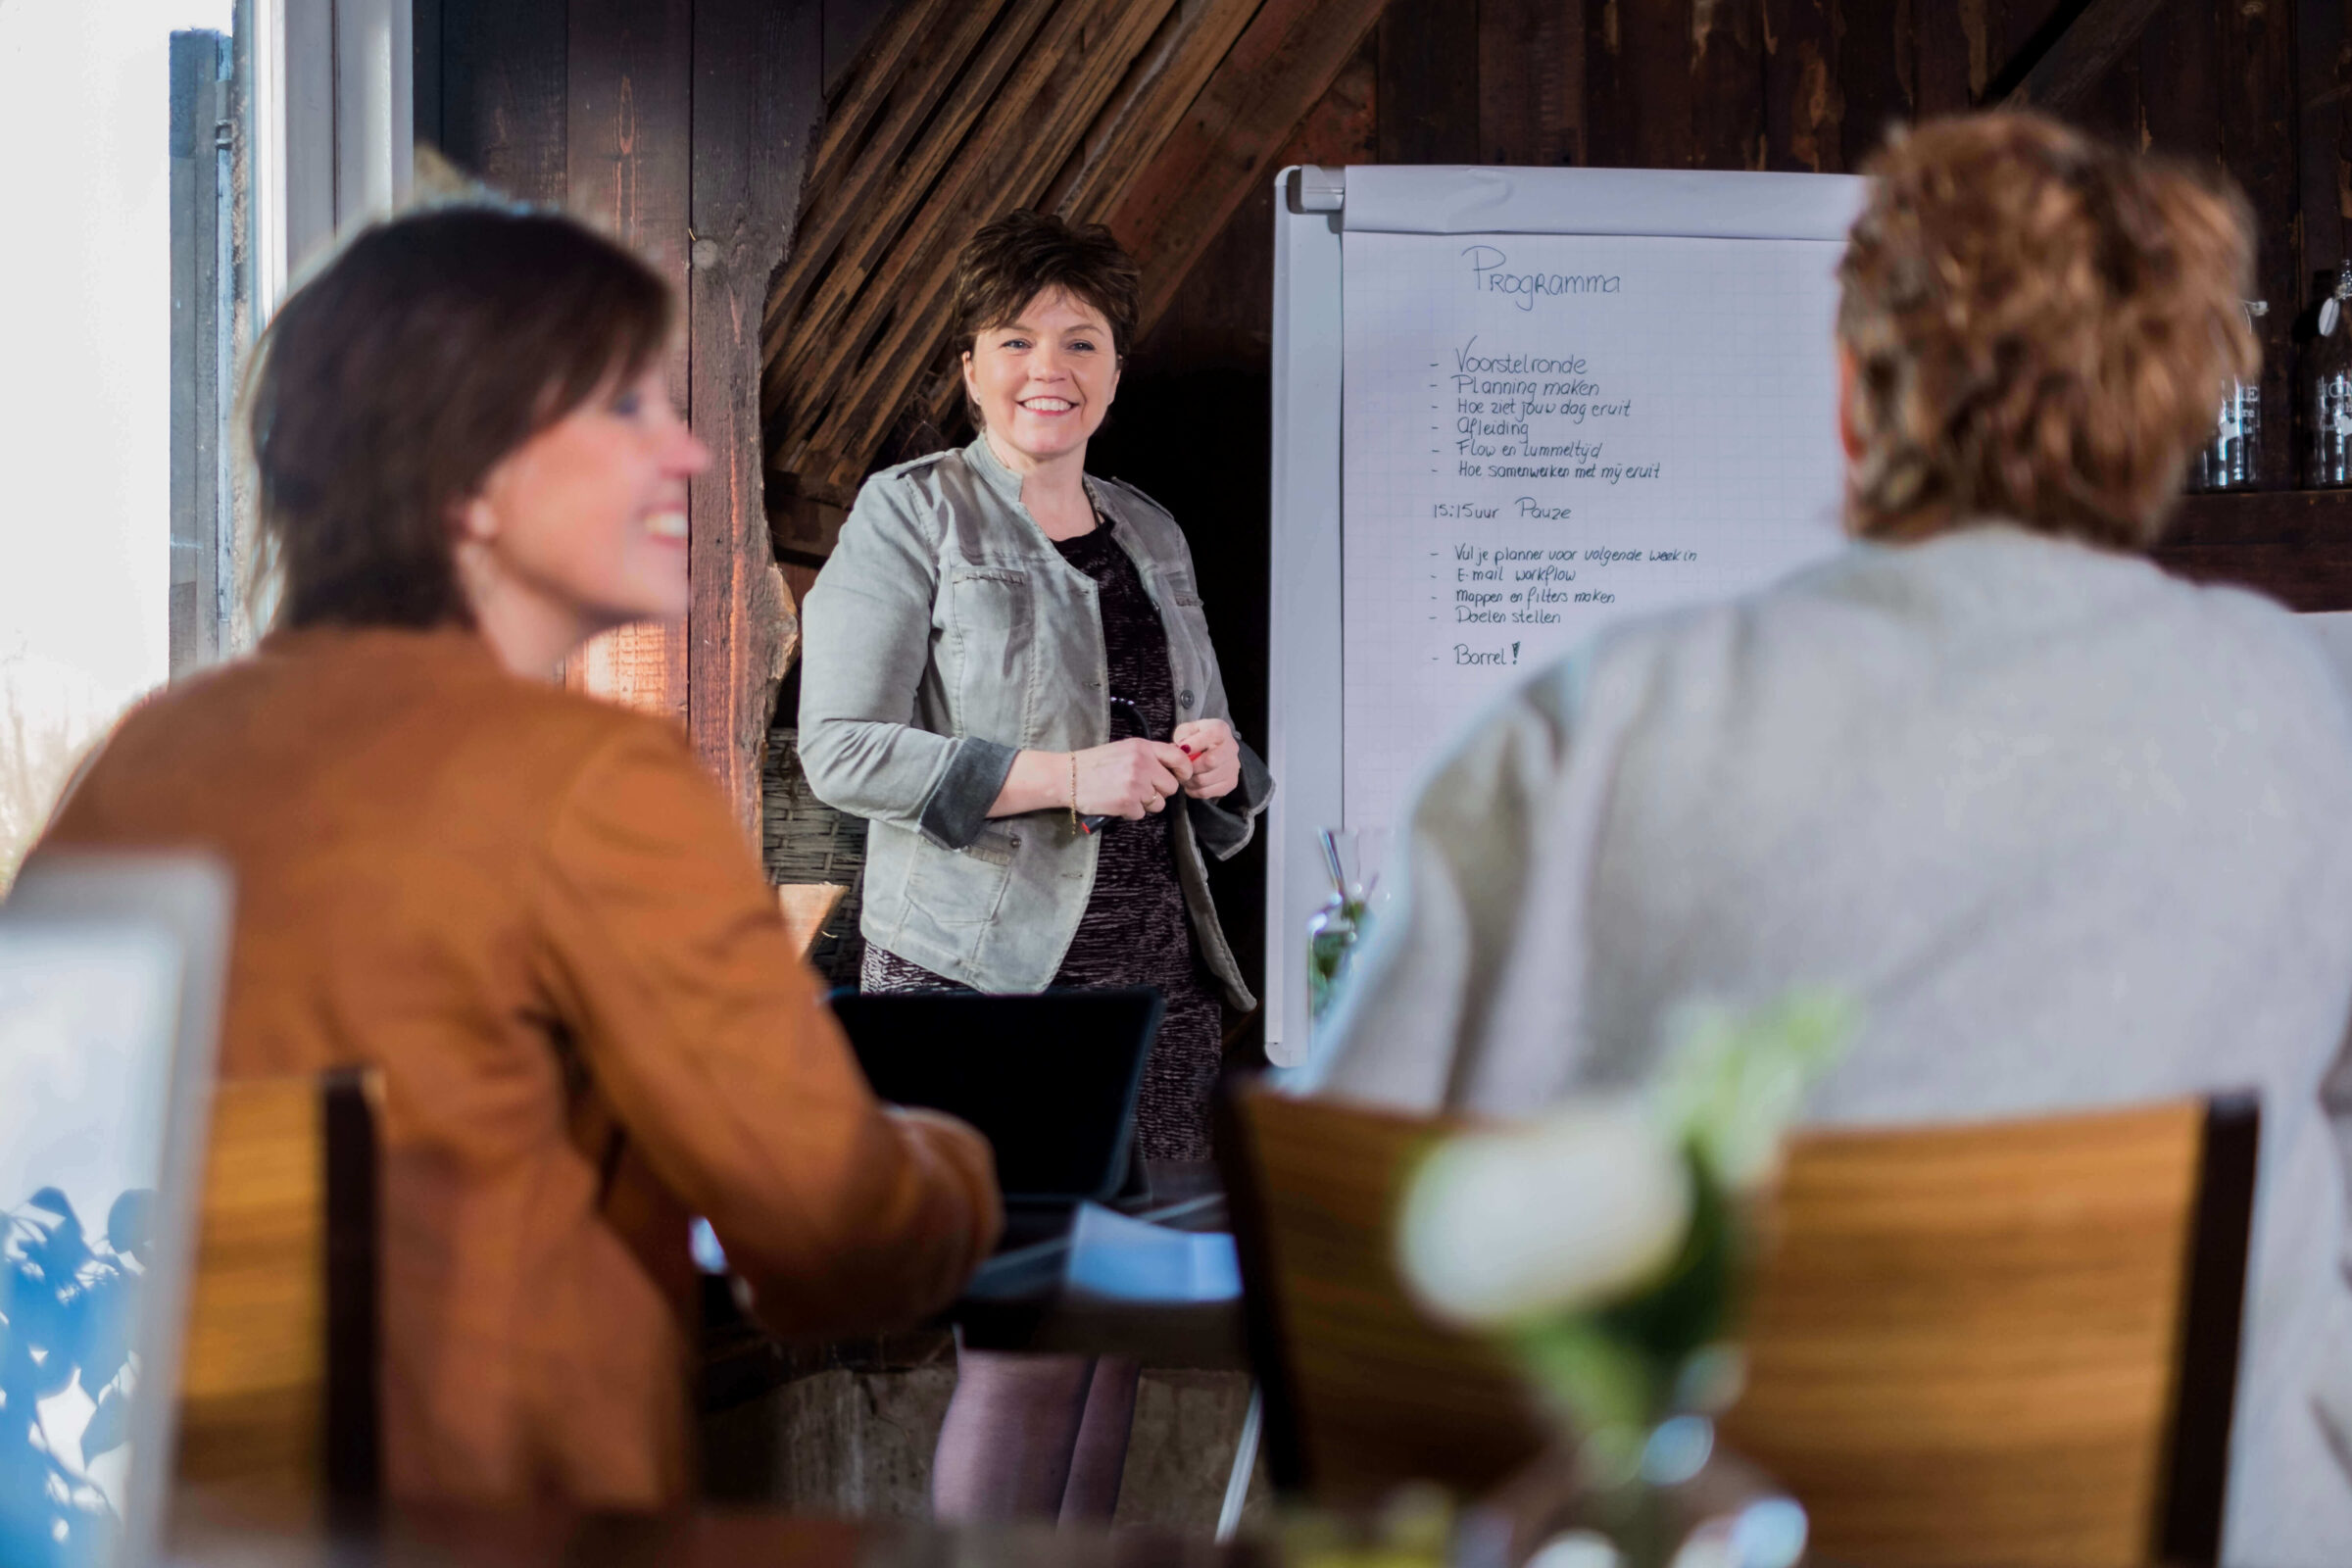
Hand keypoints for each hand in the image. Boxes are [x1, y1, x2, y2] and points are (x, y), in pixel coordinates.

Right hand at [1073, 738, 1192, 818]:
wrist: (1068, 776)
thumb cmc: (1094, 763)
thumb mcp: (1124, 749)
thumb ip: (1148, 755)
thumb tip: (1172, 765)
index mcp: (1142, 747)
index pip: (1178, 757)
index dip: (1185, 770)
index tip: (1182, 776)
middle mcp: (1143, 764)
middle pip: (1171, 786)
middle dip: (1159, 791)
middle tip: (1141, 789)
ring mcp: (1136, 784)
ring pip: (1158, 803)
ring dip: (1145, 804)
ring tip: (1126, 795)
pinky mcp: (1127, 802)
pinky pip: (1141, 814)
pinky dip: (1130, 812)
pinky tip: (1117, 803)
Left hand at [1171, 718, 1239, 799]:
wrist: (1212, 750)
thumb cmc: (1196, 738)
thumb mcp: (1187, 730)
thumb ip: (1182, 734)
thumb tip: (1182, 748)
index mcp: (1222, 730)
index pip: (1212, 735)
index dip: (1194, 744)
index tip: (1181, 749)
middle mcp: (1232, 748)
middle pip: (1210, 761)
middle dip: (1190, 766)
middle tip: (1181, 767)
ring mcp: (1233, 767)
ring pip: (1204, 779)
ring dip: (1188, 780)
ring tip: (1184, 775)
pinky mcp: (1230, 783)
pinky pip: (1206, 792)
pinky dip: (1193, 790)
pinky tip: (1191, 783)